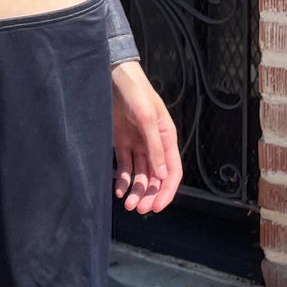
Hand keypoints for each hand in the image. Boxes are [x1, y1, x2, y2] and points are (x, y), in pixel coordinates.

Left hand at [110, 59, 181, 214]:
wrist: (114, 76)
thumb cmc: (135, 92)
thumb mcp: (147, 118)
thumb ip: (154, 146)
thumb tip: (163, 175)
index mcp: (167, 138)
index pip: (172, 171)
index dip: (167, 191)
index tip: (158, 207)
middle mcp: (154, 144)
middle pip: (156, 177)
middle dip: (150, 194)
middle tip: (139, 209)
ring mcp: (137, 144)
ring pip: (140, 175)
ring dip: (137, 191)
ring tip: (128, 205)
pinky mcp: (122, 142)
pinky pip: (125, 166)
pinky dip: (123, 180)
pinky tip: (119, 191)